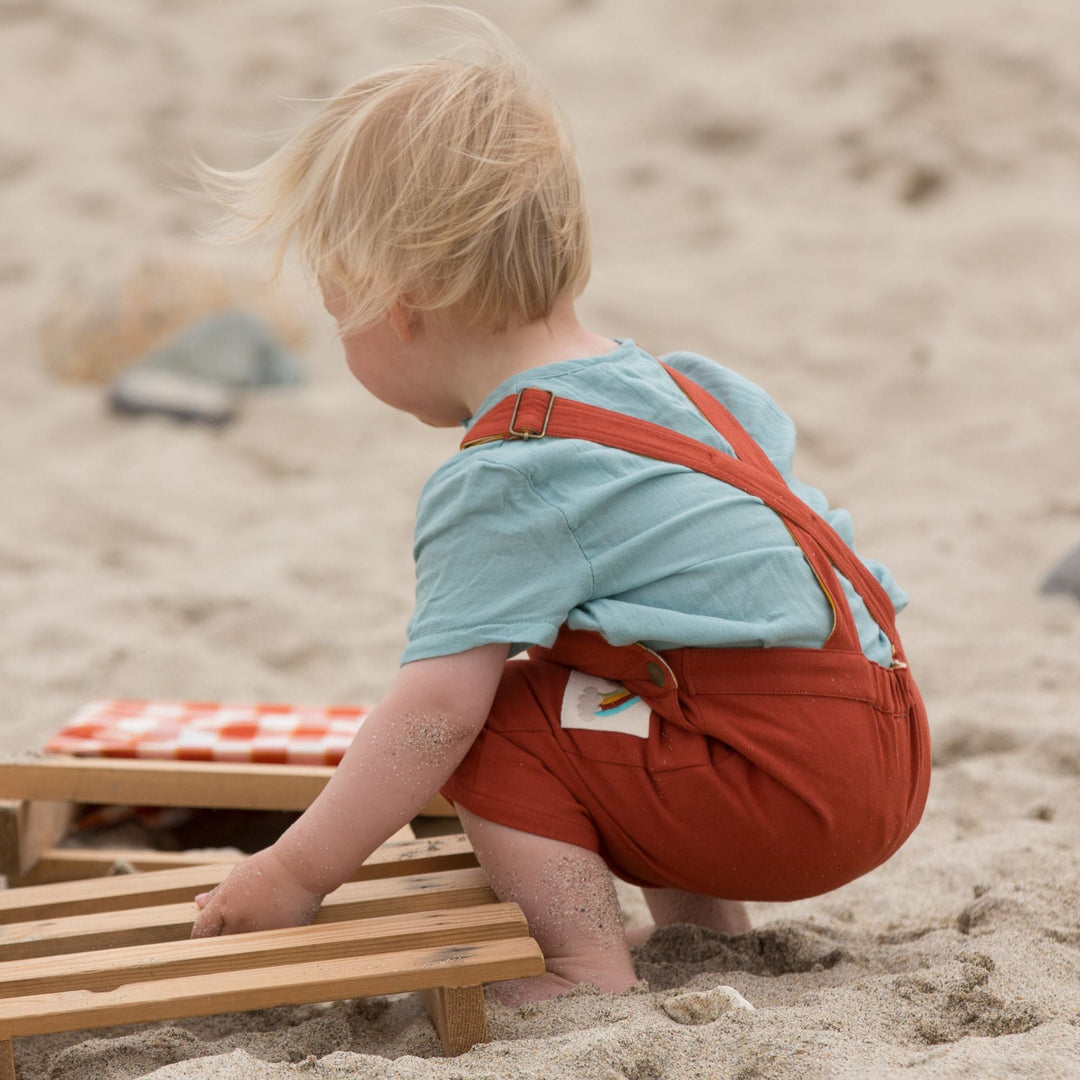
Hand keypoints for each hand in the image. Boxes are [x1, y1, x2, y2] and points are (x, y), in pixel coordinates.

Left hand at [190, 846, 323, 937]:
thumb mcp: (238, 875)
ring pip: (241, 950)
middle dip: (222, 941)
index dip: (201, 936)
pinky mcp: (277, 940)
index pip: (200, 933)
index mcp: (223, 906)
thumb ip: (217, 893)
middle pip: (218, 946)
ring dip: (243, 943)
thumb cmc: (270, 866)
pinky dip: (266, 940)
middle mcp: (237, 923)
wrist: (304, 867)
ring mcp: (257, 934)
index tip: (207, 935)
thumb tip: (198, 902)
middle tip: (233, 933)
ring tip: (258, 925)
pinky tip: (276, 923)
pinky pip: (264, 947)